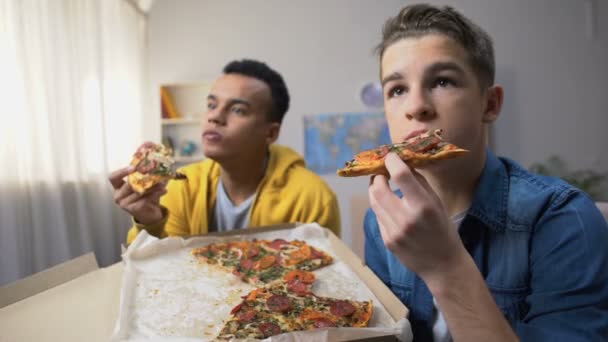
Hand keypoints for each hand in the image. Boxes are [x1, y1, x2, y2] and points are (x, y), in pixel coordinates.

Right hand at [108, 166, 166, 224]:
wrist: (150, 214)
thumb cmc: (145, 197)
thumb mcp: (143, 185)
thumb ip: (146, 175)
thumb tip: (157, 164)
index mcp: (118, 187)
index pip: (113, 177)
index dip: (121, 171)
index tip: (133, 167)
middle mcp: (118, 196)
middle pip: (129, 184)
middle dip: (143, 178)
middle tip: (155, 173)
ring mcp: (124, 204)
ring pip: (138, 192)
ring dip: (152, 186)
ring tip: (162, 183)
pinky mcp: (133, 209)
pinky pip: (144, 199)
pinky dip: (155, 194)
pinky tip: (163, 190)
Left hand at [368, 153, 466, 283]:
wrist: (442, 265)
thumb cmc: (443, 230)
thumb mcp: (437, 203)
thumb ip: (419, 183)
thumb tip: (403, 164)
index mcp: (423, 206)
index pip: (400, 176)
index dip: (392, 161)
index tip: (390, 156)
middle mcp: (406, 219)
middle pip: (378, 188)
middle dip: (377, 176)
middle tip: (381, 172)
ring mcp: (394, 232)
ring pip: (373, 202)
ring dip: (375, 190)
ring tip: (382, 184)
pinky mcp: (387, 241)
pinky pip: (378, 216)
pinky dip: (380, 207)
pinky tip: (389, 206)